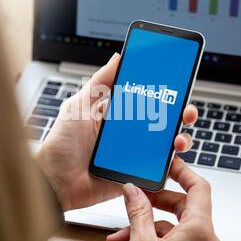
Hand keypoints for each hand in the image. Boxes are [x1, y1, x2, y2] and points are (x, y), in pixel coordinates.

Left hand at [36, 53, 198, 210]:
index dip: (162, 91)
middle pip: (160, 119)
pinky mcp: (133, 172)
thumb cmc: (60, 145)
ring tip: (178, 138)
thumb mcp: (78, 106)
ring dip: (178, 138)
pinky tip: (172, 157)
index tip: (177, 83)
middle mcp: (126, 131)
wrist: (54, 183)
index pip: (144, 98)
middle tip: (186, 111)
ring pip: (163, 143)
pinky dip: (169, 163)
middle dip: (179, 114)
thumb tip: (118, 57)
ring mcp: (131, 152)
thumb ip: (99, 82)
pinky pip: (156, 167)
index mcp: (113, 113)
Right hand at [106, 158, 221, 240]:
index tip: (167, 161)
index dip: (183, 170)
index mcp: (200, 228)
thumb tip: (132, 190)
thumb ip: (137, 213)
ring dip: (146, 224)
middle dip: (154, 201)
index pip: (199, 186)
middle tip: (135, 195)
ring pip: (173, 225)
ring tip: (121, 232)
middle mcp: (205, 237)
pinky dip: (152, 238)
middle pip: (182, 204)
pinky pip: (173, 240)